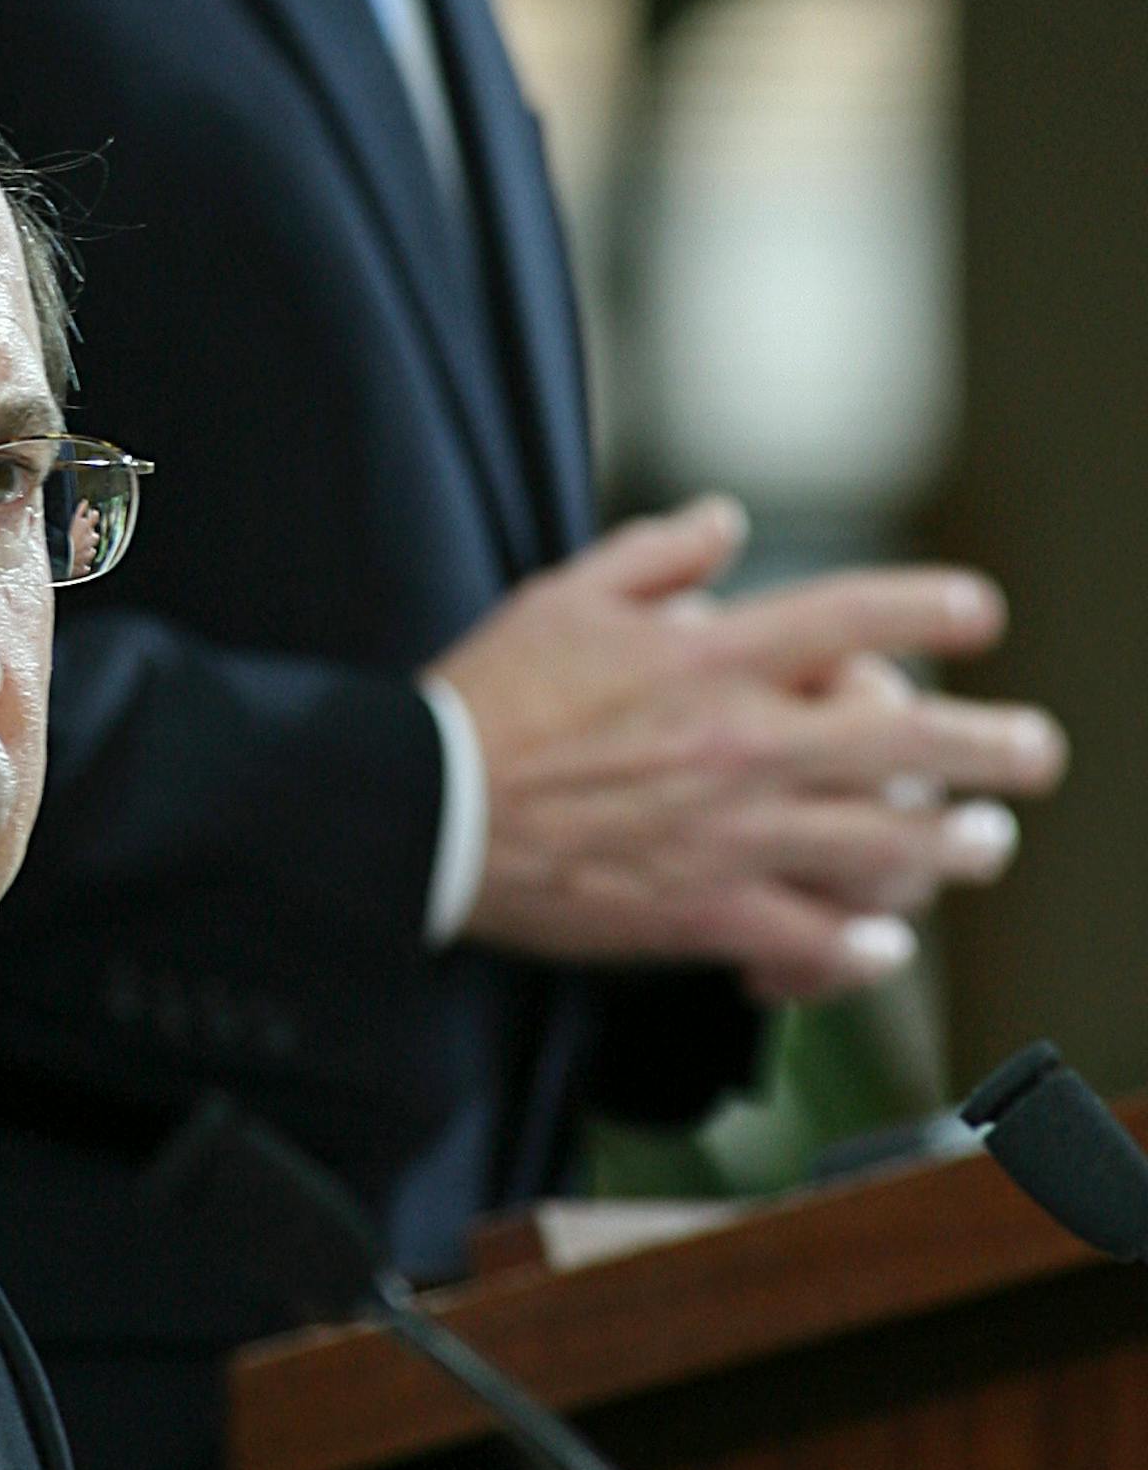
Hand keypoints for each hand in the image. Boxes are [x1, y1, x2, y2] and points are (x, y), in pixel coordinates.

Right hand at [433, 496, 1068, 1000]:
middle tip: (1036, 751)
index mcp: (709, 657)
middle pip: (901, 741)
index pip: (849, 616)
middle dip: (988, 745)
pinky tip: (887, 940)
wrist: (433, 812)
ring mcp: (730, 837)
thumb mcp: (567, 593)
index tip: (982, 608)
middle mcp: (739, 743)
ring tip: (985, 841)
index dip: (928, 604)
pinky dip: (861, 947)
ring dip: (952, 846)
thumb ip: (659, 554)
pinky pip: (813, 942)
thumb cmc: (492, 696)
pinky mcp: (704, 917)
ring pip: (881, 847)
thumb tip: (725, 522)